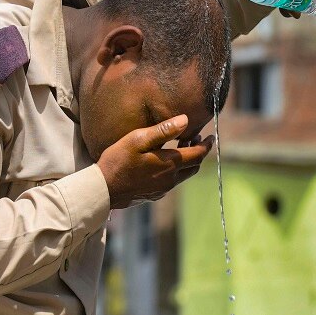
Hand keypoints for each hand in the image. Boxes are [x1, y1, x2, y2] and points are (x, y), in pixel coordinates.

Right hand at [97, 114, 213, 208]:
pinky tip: (164, 163)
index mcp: (170, 163)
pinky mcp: (155, 194)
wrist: (104, 189)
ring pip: (184, 175)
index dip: (207, 145)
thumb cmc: (118, 161)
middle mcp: (171, 178)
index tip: (211, 136)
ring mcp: (163, 188)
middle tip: (195, 139)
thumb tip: (185, 120)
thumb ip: (163, 130)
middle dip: (199, 152)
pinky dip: (176, 170)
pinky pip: (172, 182)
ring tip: (180, 148)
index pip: (198, 154)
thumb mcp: (138, 140)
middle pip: (194, 166)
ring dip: (187, 161)